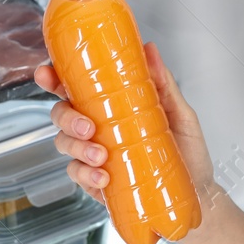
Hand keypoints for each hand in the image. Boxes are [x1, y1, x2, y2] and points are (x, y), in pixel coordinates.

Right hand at [33, 42, 215, 201]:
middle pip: (61, 114)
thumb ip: (163, 84)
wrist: (196, 193)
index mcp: (110, 105)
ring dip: (77, 148)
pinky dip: (86, 175)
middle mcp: (97, 127)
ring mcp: (94, 155)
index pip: (73, 86)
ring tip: (101, 156)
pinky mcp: (97, 182)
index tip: (47, 75)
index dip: (53, 78)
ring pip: (64, 144)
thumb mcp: (179, 114)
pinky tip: (103, 178)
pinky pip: (78, 175)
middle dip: (66, 118)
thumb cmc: (186, 151)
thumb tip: (149, 51)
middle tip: (88, 127)